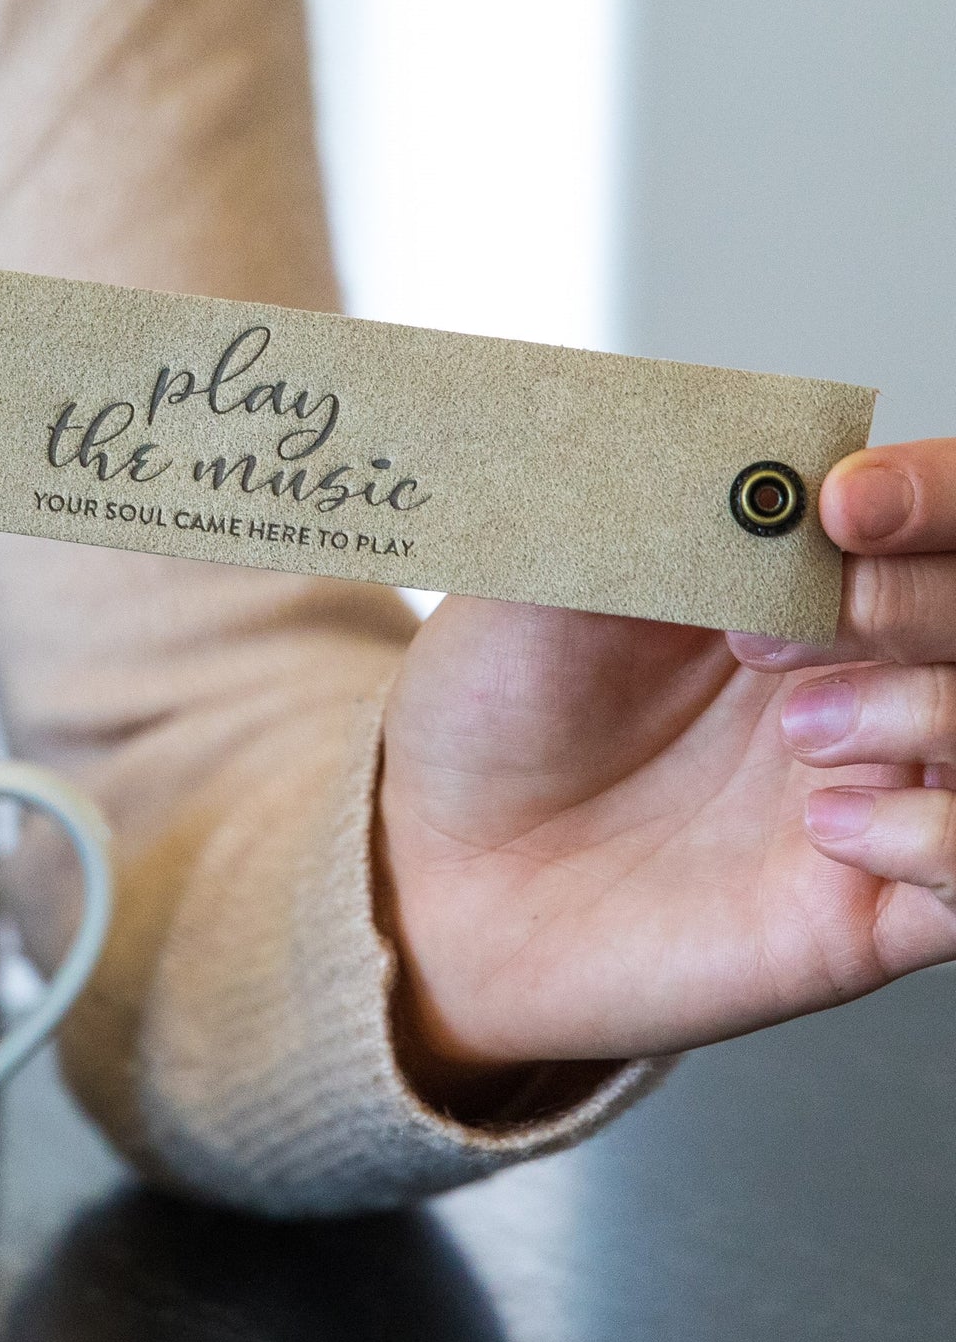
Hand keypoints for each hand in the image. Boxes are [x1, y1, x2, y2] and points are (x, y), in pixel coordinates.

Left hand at [379, 441, 955, 1099]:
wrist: (436, 864)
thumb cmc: (486, 715)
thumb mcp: (543, 573)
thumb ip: (648, 496)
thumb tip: (735, 435)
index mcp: (789, 574)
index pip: (936, 510)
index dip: (929, 494)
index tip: (842, 507)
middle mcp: (855, 670)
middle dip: (916, 600)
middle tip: (769, 634)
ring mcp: (875, 785)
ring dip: (932, 709)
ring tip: (799, 733)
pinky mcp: (870, 906)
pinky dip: (943, 837)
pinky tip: (826, 829)